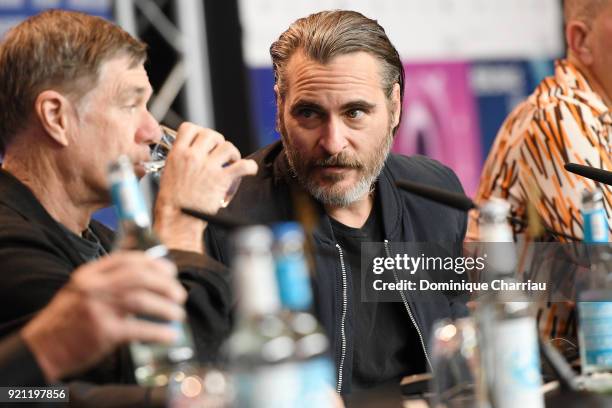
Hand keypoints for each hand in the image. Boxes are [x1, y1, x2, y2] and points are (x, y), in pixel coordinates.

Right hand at [21, 252, 185, 382]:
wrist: (41, 348)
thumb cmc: (67, 320)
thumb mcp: (82, 290)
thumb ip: (109, 281)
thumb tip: (150, 278)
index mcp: (89, 274)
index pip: (127, 259)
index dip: (154, 263)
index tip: (170, 271)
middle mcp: (93, 287)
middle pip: (139, 277)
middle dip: (165, 284)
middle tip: (179, 294)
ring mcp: (98, 309)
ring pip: (142, 300)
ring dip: (166, 307)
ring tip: (177, 314)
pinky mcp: (103, 332)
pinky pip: (139, 329)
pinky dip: (158, 332)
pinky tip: (170, 335)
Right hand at [154, 122, 256, 252]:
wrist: (177, 219)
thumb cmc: (172, 201)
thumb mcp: (169, 172)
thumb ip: (181, 159)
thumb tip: (191, 153)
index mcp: (178, 154)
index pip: (189, 128)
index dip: (199, 132)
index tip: (203, 140)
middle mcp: (193, 157)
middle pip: (211, 134)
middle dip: (218, 141)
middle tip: (219, 153)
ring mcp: (208, 167)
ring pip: (227, 146)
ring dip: (232, 153)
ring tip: (231, 161)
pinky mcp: (221, 180)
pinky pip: (242, 166)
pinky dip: (249, 167)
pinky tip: (249, 170)